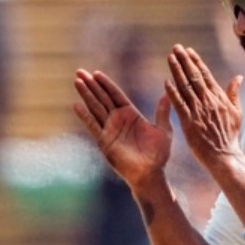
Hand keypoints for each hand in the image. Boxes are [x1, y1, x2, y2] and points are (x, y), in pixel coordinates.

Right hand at [73, 69, 171, 185]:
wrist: (151, 173)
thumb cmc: (158, 154)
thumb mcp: (163, 129)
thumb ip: (162, 112)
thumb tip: (168, 94)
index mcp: (131, 114)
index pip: (115, 95)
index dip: (106, 84)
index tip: (96, 73)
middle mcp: (118, 120)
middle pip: (102, 98)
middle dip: (91, 85)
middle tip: (79, 71)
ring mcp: (110, 130)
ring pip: (95, 108)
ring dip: (86, 95)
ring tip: (77, 81)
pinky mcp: (105, 141)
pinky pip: (93, 126)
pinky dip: (85, 116)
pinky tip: (76, 105)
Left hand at [165, 44, 243, 170]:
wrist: (224, 155)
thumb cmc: (230, 135)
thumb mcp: (237, 112)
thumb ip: (234, 93)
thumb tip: (238, 77)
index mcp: (219, 98)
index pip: (206, 75)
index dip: (196, 62)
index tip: (188, 51)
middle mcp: (208, 101)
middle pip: (194, 76)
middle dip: (184, 61)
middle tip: (176, 47)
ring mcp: (198, 111)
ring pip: (185, 86)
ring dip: (177, 71)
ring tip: (170, 57)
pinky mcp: (189, 122)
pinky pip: (179, 104)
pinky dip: (172, 92)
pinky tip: (166, 81)